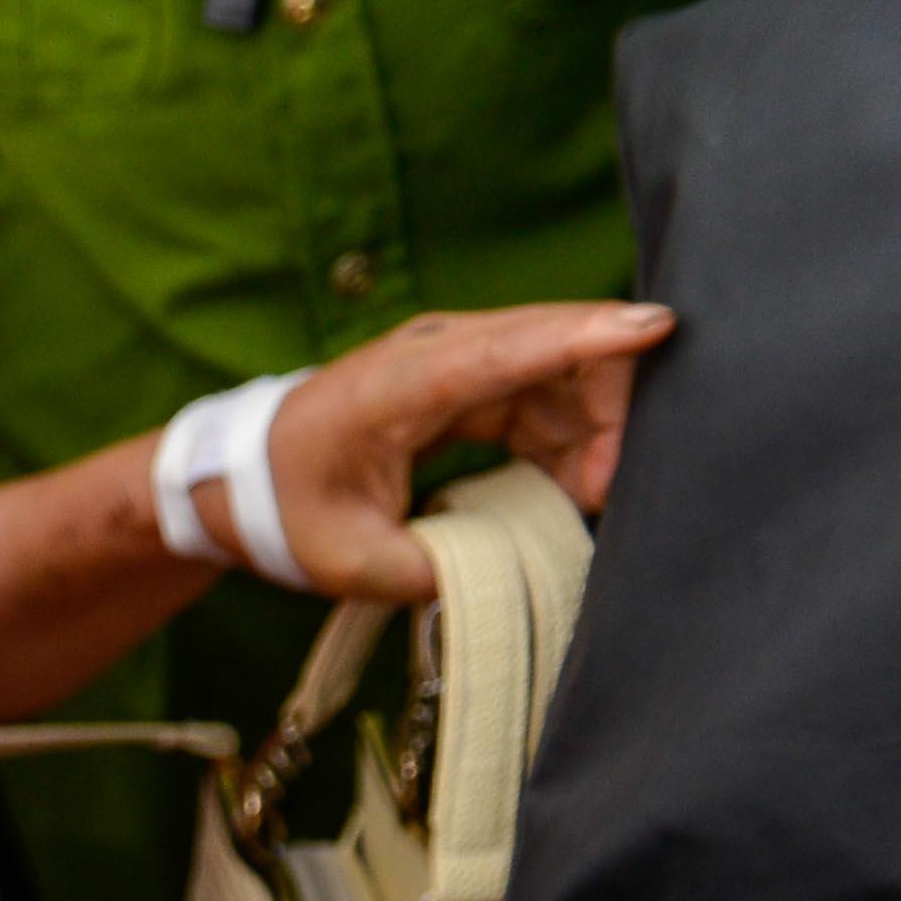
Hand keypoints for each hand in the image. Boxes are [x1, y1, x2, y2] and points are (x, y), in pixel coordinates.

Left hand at [251, 301, 676, 601]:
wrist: (242, 477)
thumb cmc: (287, 509)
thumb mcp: (352, 561)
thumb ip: (439, 570)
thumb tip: (517, 572)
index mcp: (402, 384)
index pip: (510, 348)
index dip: (587, 335)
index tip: (657, 328)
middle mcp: (438, 350)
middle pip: (559, 348)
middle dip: (608, 414)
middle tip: (599, 495)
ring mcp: (457, 356)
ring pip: (563, 371)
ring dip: (590, 435)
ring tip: (577, 503)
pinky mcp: (470, 375)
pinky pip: (545, 393)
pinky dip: (567, 439)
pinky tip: (562, 489)